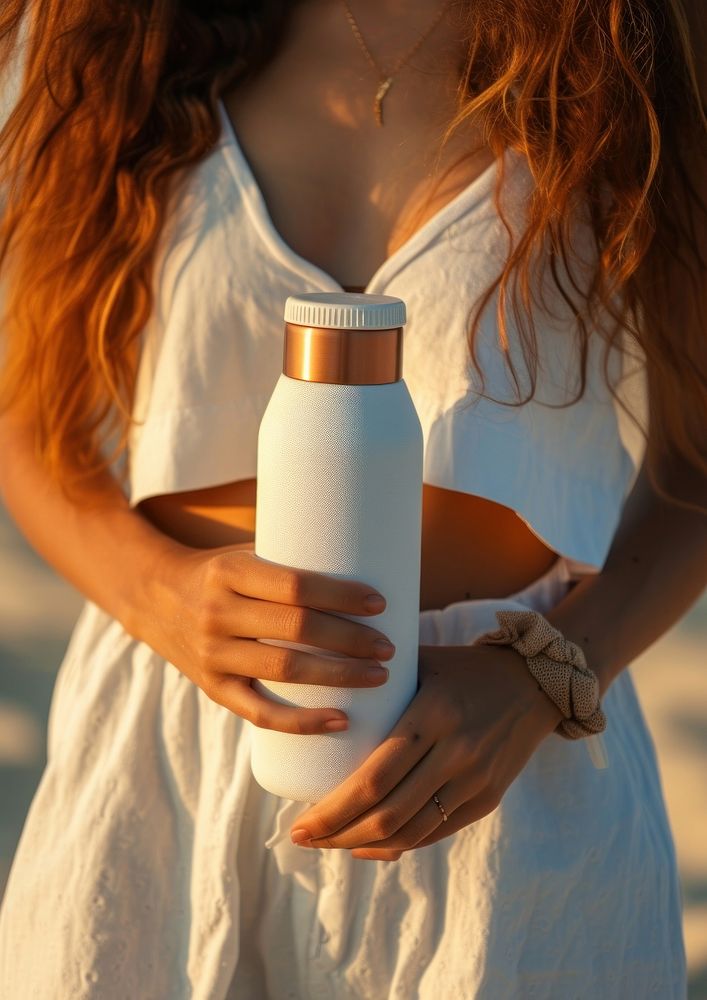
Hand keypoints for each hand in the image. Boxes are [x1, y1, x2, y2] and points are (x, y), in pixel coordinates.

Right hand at [141, 540, 395, 733]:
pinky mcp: (213, 688)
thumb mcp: (246, 554)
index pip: (294, 585)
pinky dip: (303, 722)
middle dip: (351, 640)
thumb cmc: (222, 571)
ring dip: (339, 676)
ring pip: (285, 671)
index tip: (379, 604)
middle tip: (389, 646)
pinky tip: (342, 720)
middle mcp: (217, 613)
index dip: (340, 596)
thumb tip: (370, 561)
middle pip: (296, 629)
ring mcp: (212, 654)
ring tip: (379, 677)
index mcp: (230, 572)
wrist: (155, 596)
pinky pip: (262, 713)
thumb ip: (291, 562)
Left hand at [288, 642, 564, 859]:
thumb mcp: (421, 663)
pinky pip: (435, 833)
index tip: (298, 822)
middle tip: (302, 837)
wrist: (537, 682)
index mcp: (433, 714)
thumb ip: (377, 682)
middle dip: (337, 834)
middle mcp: (457, 752)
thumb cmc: (463, 667)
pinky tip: (368, 846)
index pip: (374, 778)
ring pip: (410, 832)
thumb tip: (316, 694)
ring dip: (362, 845)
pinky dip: (398, 846)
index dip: (332, 810)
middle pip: (387, 814)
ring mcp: (476, 780)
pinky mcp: (488, 799)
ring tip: (328, 843)